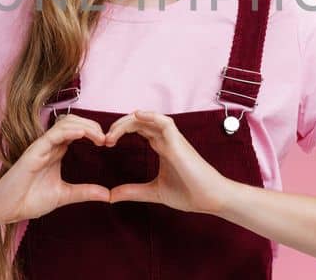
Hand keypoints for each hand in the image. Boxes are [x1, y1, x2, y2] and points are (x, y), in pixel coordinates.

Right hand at [0, 113, 109, 225]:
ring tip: (100, 137)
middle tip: (108, 139)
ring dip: (85, 126)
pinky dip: (69, 131)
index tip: (109, 143)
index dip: (94, 132)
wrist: (7, 210)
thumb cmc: (30, 200)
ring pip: (65, 123)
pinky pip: (53, 134)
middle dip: (93, 125)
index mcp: (57, 151)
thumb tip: (108, 195)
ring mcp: (42, 146)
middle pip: (74, 122)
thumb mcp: (65, 195)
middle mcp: (50, 145)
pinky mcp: (33, 151)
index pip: (78, 130)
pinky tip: (82, 134)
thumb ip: (85, 192)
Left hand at [104, 110, 239, 214]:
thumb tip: (111, 196)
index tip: (107, 144)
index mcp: (162, 147)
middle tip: (104, 139)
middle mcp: (167, 140)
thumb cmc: (189, 193)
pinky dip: (151, 116)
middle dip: (119, 126)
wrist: (211, 199)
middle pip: (139, 122)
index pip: (139, 129)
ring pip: (148, 119)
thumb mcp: (154, 192)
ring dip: (128, 122)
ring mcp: (173, 139)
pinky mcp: (179, 143)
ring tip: (113, 133)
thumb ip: (133, 191)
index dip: (121, 131)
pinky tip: (136, 116)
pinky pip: (165, 122)